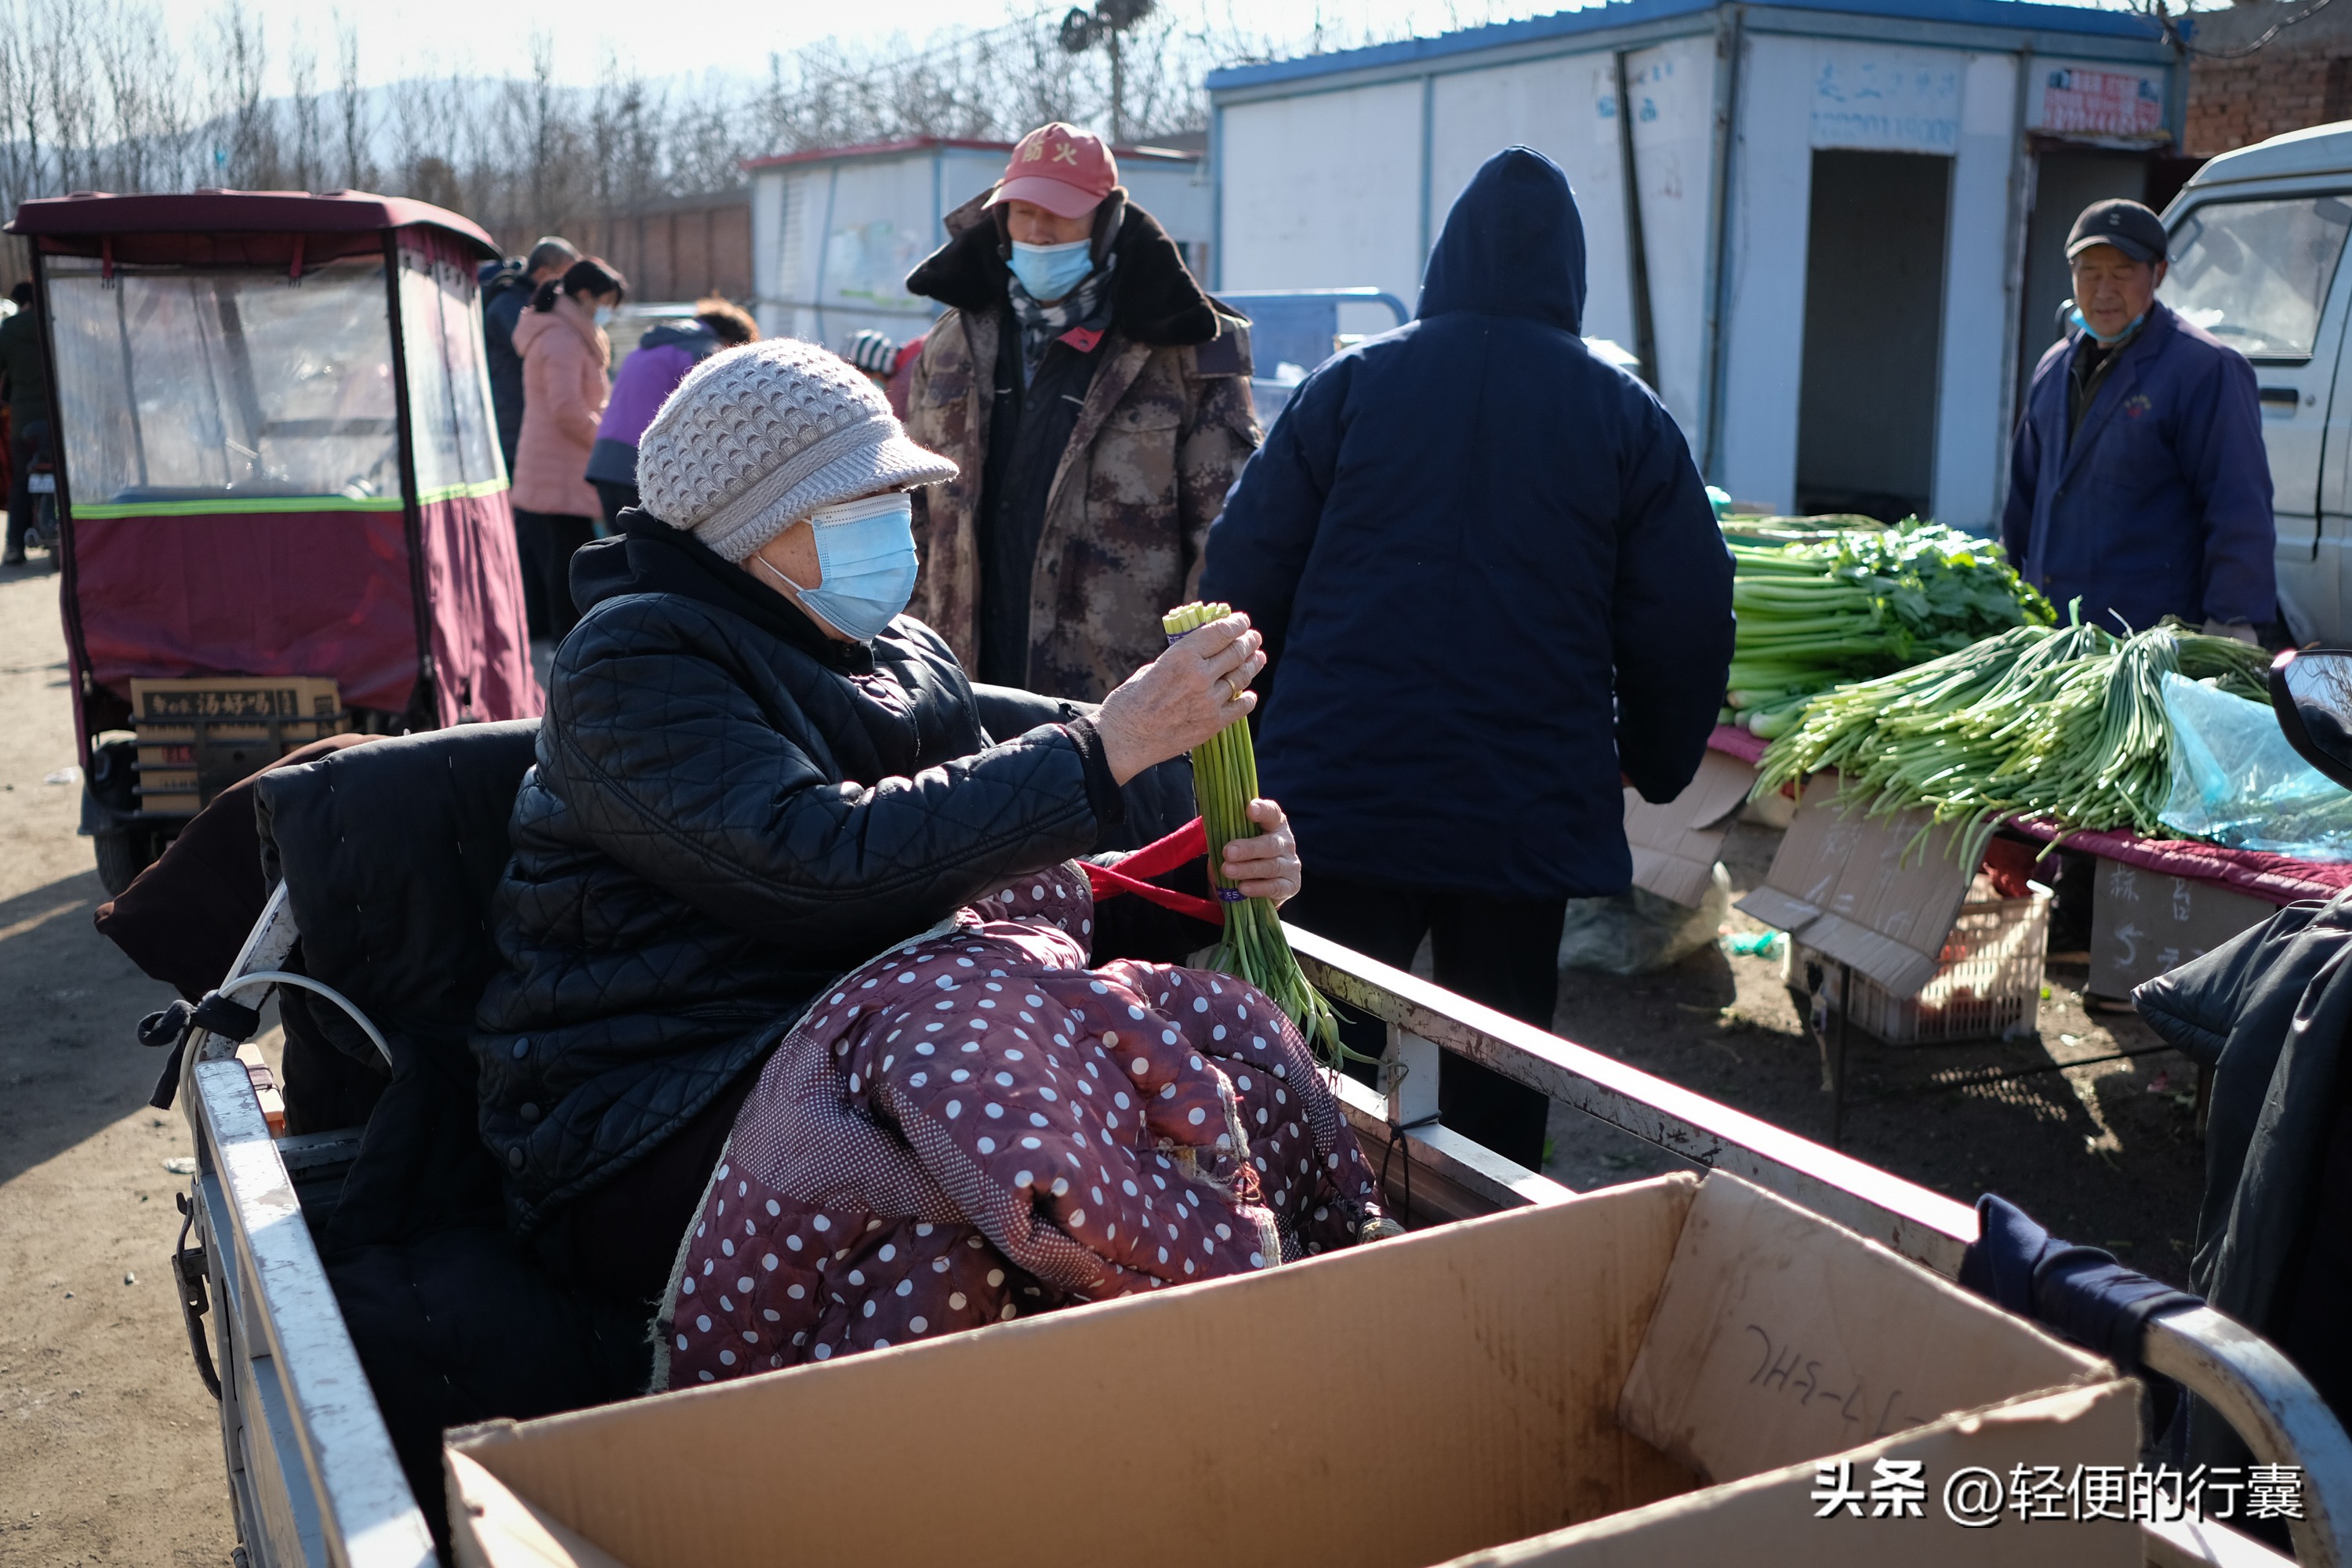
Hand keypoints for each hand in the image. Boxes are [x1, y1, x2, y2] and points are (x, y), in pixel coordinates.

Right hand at [1094, 612, 1264, 784]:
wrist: (1124, 739)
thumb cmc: (1129, 702)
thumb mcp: (1153, 668)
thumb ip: (1179, 661)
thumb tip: (1198, 658)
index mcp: (1182, 655)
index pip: (1220, 633)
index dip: (1236, 624)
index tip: (1243, 621)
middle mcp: (1200, 675)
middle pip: (1235, 653)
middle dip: (1248, 642)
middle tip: (1254, 638)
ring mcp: (1209, 701)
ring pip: (1241, 678)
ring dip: (1252, 665)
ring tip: (1258, 658)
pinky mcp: (1212, 724)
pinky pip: (1240, 708)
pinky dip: (1247, 699)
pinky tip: (1249, 695)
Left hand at [1220, 798, 1300, 905]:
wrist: (1257, 881)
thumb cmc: (1244, 854)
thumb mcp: (1237, 839)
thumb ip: (1230, 832)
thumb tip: (1211, 825)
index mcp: (1274, 824)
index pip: (1272, 813)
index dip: (1263, 810)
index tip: (1250, 809)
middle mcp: (1285, 843)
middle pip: (1270, 844)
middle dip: (1248, 848)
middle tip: (1228, 852)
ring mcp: (1290, 865)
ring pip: (1271, 867)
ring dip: (1248, 869)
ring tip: (1227, 871)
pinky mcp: (1291, 885)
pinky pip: (1275, 887)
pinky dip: (1258, 888)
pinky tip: (1243, 888)